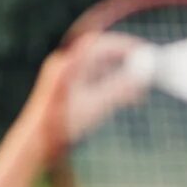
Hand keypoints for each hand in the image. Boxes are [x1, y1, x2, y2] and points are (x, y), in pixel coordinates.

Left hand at [22, 31, 148, 160]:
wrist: (38, 142)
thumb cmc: (63, 124)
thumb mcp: (97, 105)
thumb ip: (120, 88)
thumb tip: (144, 75)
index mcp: (71, 64)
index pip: (102, 44)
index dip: (126, 46)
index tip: (147, 53)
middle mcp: (68, 66)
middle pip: (102, 55)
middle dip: (127, 63)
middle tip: (148, 72)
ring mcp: (68, 77)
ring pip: (101, 70)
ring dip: (122, 77)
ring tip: (140, 94)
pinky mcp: (70, 90)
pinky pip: (96, 81)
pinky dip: (112, 86)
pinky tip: (127, 100)